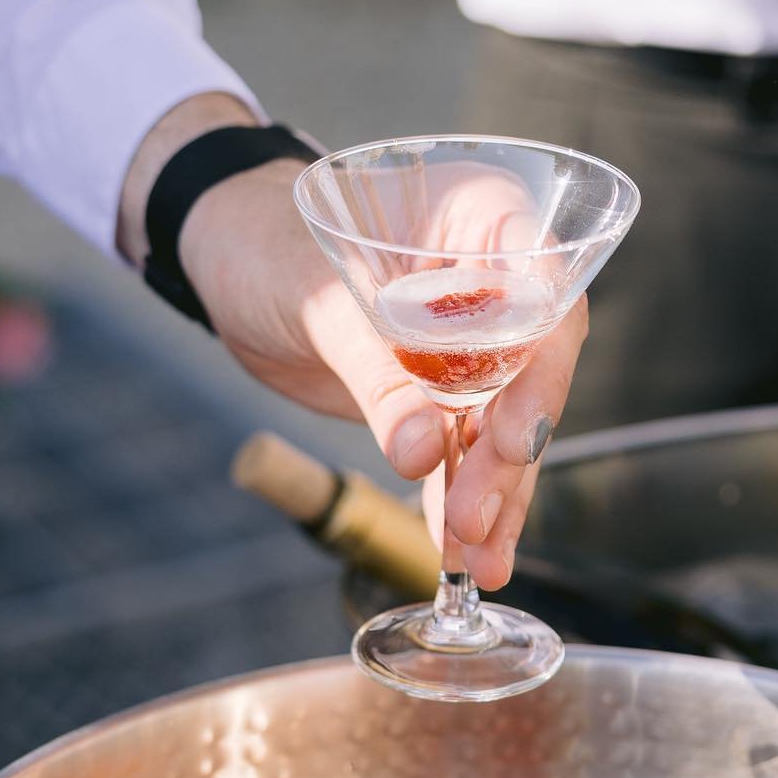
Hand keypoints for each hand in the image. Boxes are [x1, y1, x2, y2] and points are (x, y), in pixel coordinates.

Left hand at [119, 98, 585, 587]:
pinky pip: (468, 450)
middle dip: (508, 455)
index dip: (540, 366)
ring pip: (506, 423)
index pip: (544, 287)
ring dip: (496, 496)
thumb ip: (377, 375)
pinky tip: (467, 554)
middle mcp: (498, 277)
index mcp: (482, 214)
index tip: (514, 437)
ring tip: (483, 563)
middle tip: (477, 520)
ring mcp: (478, 341)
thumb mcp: (317, 305)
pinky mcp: (448, 393)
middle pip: (532, 370)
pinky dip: (463, 500)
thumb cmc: (268, 246)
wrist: (233, 264)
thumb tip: (424, 452)